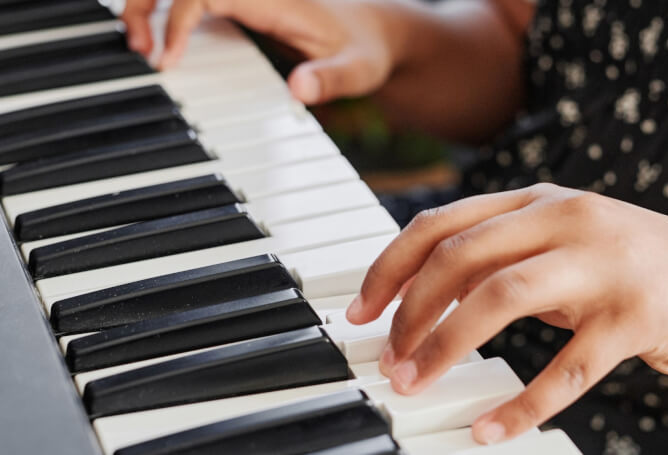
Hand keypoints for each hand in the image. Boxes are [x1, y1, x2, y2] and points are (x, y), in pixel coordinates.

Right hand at [121, 0, 397, 103]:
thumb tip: (299, 91)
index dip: (179, 19)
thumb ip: (330, 80)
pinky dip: (170, 17)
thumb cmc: (365, 48)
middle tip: (136, 47)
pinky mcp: (243, 6)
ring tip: (139, 46)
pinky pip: (196, 2)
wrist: (376, 33)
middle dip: (146, 3)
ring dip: (150, 6)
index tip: (168, 60)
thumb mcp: (358, 70)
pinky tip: (161, 44)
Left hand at [347, 183, 667, 443]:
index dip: (389, 268)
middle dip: (409, 312)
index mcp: (539, 201)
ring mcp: (604, 264)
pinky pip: (568, 367)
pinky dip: (523, 403)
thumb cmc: (634, 264)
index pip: (442, 225)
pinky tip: (491, 429)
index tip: (359, 311)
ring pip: (501, 299)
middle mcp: (567, 220)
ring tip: (416, 384)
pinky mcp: (638, 315)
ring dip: (446, 347)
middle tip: (387, 359)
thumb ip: (504, 258)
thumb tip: (425, 294)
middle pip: (460, 257)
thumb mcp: (564, 244)